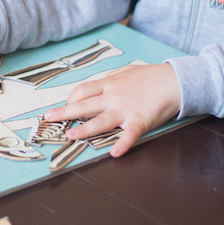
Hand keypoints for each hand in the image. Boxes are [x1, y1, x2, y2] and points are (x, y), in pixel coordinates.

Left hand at [43, 63, 180, 157]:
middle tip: (48, 118)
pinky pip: (129, 134)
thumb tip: (99, 83)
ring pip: (100, 121)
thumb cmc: (151, 76)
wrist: (175, 80)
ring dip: (84, 129)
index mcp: (109, 84)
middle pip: (84, 105)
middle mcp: (113, 96)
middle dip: (64, 112)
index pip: (83, 90)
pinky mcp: (140, 120)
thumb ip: (111, 78)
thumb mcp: (127, 71)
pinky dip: (122, 144)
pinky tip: (114, 153)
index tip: (64, 105)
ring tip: (70, 135)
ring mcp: (125, 109)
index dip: (70, 99)